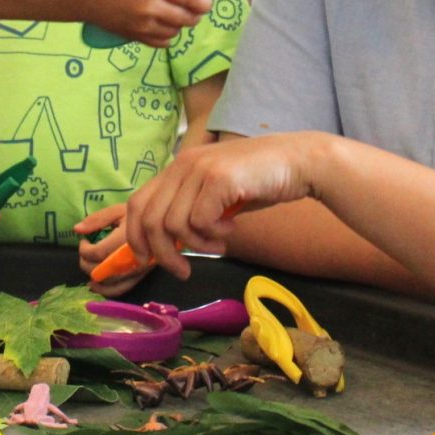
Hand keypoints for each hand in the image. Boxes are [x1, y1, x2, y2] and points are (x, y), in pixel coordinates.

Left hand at [74, 204, 150, 294]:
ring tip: (89, 265)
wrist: (163, 226)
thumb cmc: (140, 216)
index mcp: (128, 239)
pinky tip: (94, 284)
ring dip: (93, 276)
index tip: (83, 240)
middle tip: (85, 251)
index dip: (84, 249)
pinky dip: (104, 290)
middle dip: (85, 262)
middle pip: (101, 270)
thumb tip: (77, 230)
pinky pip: (120, 290)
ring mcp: (138, 271)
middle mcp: (134, 258)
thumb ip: (97, 219)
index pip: (99, 253)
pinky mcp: (140, 277)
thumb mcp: (118, 210)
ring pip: (108, 283)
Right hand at [83, 0, 210, 46]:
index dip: (202, 3)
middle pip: (185, 18)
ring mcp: (143, 24)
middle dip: (195, 15)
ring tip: (179, 18)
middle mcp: (151, 7)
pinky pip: (160, 42)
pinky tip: (166, 29)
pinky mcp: (134, 35)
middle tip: (196, 11)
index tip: (207, 3)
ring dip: (180, 26)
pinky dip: (167, 37)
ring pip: (174, 31)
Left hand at [125, 133, 315, 278]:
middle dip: (162, 254)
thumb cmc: (260, 182)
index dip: (135, 236)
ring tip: (218, 246)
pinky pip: (199, 222)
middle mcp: (184, 164)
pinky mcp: (218, 179)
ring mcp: (200, 169)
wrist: (299, 163)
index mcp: (178, 167)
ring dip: (195, 246)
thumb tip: (167, 244)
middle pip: (149, 219)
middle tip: (183, 271)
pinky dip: (213, 237)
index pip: (137, 203)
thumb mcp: (216, 194)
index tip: (148, 260)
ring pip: (172, 224)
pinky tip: (231, 230)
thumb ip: (191, 208)